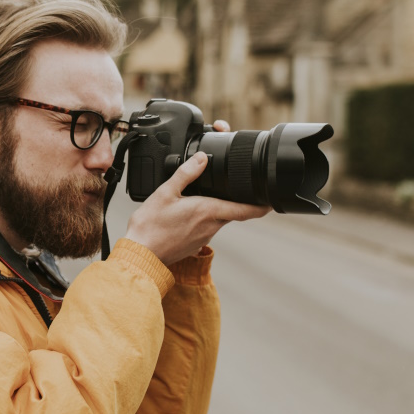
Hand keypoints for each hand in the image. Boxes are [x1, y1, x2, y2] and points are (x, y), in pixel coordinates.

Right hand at [124, 120, 270, 264]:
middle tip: (232, 185)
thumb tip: (202, 158)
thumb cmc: (151, 227)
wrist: (140, 255)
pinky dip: (204, 218)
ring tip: (204, 195)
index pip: (246, 210)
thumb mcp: (166, 193)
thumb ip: (186, 173)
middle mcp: (211, 226)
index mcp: (208, 211)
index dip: (262, 205)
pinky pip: (206, 227)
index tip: (272, 200)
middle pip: (233, 211)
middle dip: (235, 199)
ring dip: (217, 208)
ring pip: (219, 218)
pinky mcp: (195, 243)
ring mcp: (204, 237)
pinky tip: (189, 212)